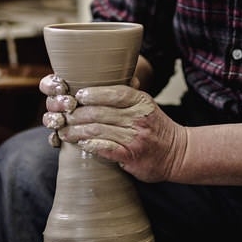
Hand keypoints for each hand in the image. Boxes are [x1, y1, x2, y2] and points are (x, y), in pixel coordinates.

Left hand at [44, 82, 187, 181]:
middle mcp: (138, 117)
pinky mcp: (132, 156)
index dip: (93, 94)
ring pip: (97, 130)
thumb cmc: (157, 128)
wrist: (179, 153)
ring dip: (76, 131)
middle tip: (62, 116)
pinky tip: (80, 144)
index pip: (113, 93)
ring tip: (64, 132)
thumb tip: (98, 84)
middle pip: (100, 112)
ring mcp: (135, 137)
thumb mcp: (146, 105)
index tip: (77, 96)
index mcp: (141, 101)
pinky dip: (90, 145)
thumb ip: (126, 96)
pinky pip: (105, 148)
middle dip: (76, 114)